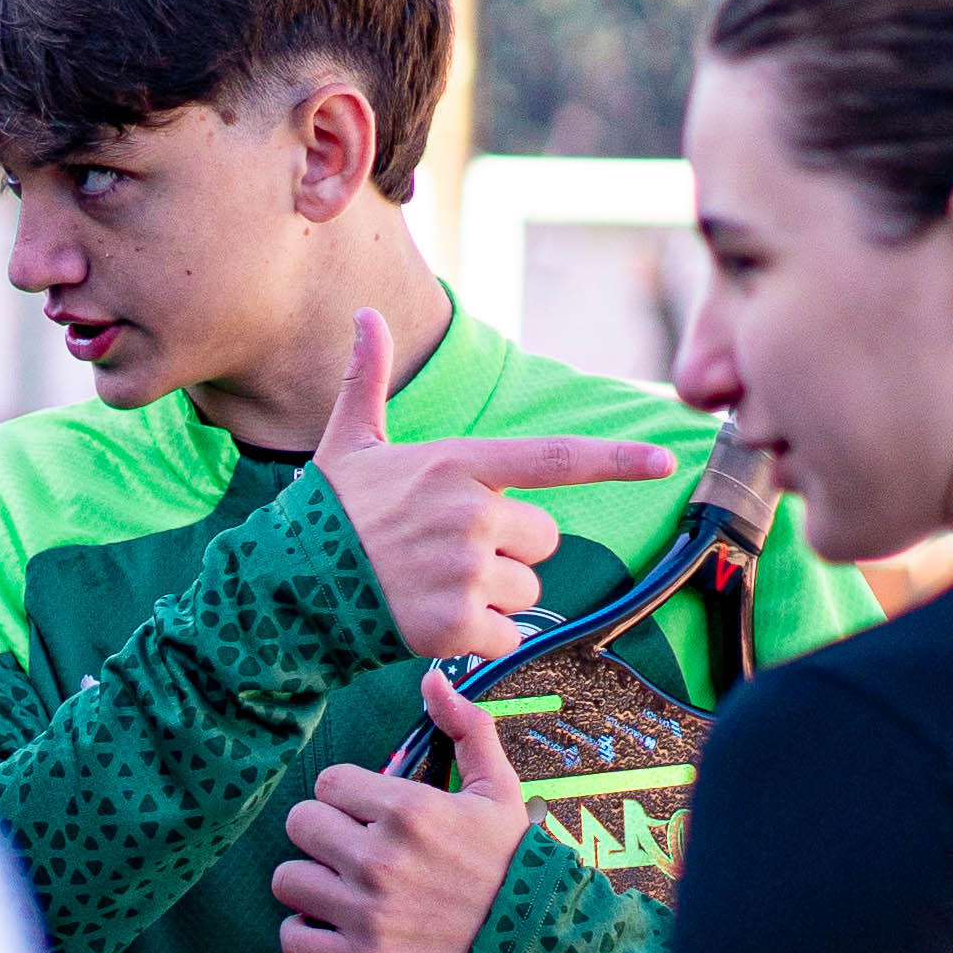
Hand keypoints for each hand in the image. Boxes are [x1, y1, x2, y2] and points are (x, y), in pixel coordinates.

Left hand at [274, 669, 531, 952]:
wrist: (538, 945)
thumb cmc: (513, 863)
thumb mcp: (499, 790)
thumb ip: (465, 728)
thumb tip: (432, 678)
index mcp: (408, 810)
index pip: (329, 782)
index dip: (346, 796)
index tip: (368, 813)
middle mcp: (379, 858)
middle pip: (300, 824)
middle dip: (324, 832)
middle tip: (352, 847)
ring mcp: (367, 912)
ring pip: (287, 879)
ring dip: (310, 881)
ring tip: (341, 886)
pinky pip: (293, 940)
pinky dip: (304, 935)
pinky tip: (330, 925)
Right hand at [314, 307, 673, 659]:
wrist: (286, 584)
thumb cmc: (328, 512)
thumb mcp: (350, 441)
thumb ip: (368, 378)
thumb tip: (364, 314)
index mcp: (459, 465)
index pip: (554, 459)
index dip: (616, 459)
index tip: (665, 460)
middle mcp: (471, 513)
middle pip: (544, 540)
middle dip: (509, 552)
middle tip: (449, 554)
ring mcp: (465, 570)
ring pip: (526, 590)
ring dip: (492, 598)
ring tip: (434, 587)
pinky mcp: (456, 624)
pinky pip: (505, 635)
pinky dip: (477, 638)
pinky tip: (432, 622)